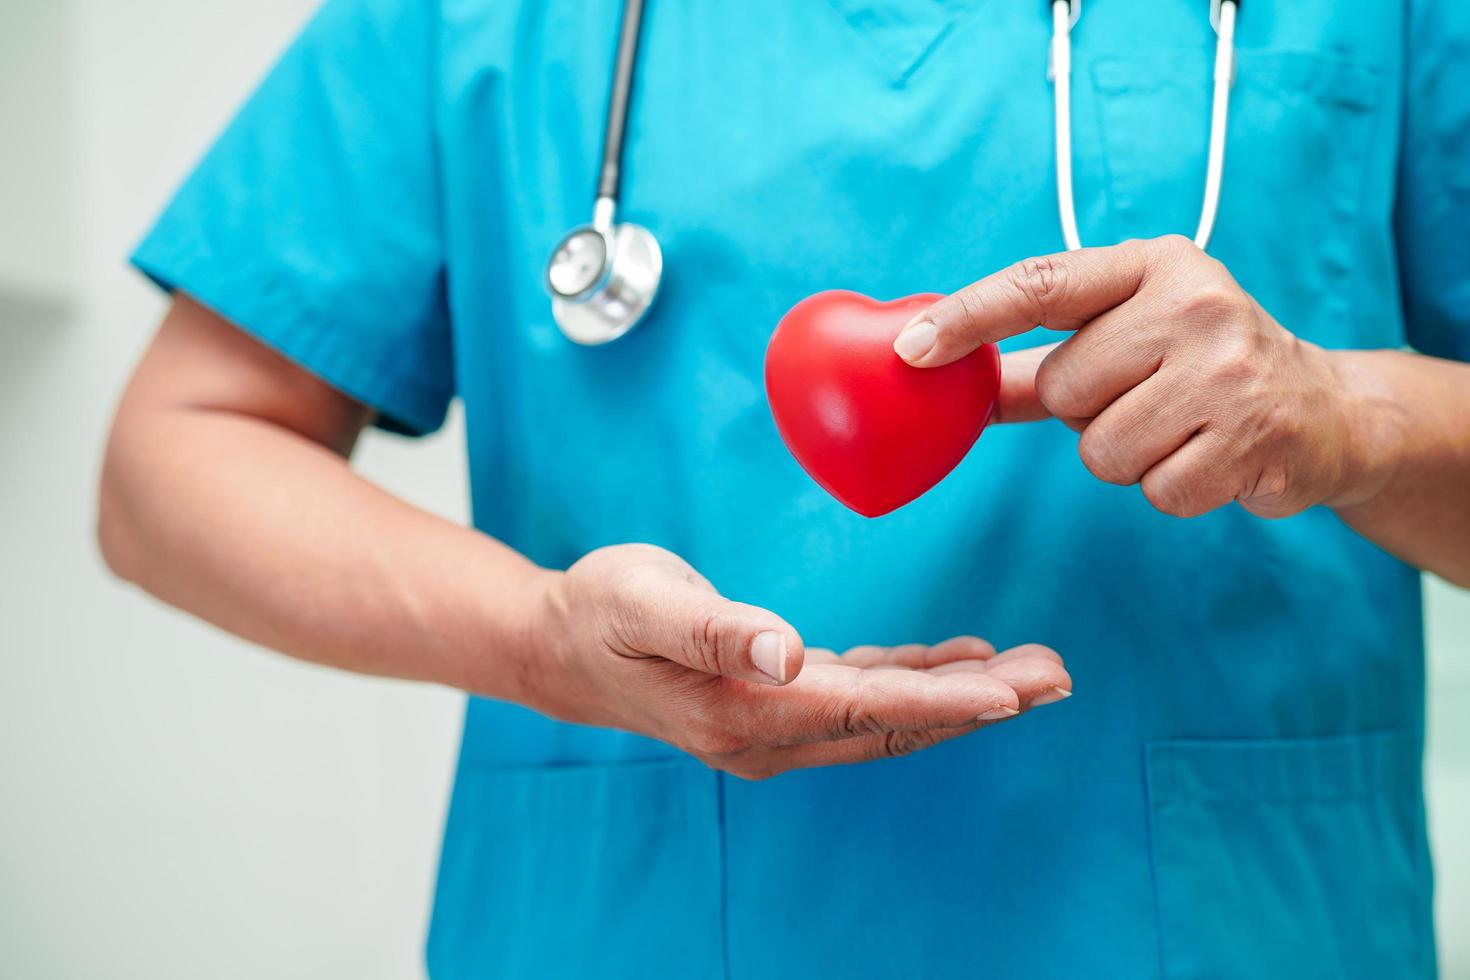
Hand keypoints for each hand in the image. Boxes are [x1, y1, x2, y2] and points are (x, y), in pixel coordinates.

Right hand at [521, 544, 1070, 779]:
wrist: (563, 644)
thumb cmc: (601, 612)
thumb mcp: (646, 604)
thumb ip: (716, 630)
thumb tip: (785, 652)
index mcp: (746, 712)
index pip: (865, 709)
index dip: (941, 700)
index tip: (1010, 693)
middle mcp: (771, 734)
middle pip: (896, 722)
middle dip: (981, 704)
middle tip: (1056, 678)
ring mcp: (778, 726)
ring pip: (891, 715)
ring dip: (963, 694)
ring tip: (1033, 672)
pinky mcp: (781, 704)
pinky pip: (867, 700)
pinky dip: (919, 681)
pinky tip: (960, 662)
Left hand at [894, 235, 1393, 517]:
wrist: (1326, 410)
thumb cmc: (1200, 369)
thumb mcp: (1127, 340)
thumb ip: (1035, 364)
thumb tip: (944, 382)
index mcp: (1152, 265)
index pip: (1040, 285)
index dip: (968, 317)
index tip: (909, 349)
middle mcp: (1195, 303)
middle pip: (1062, 389)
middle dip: (1087, 411)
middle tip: (1147, 397)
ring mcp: (1229, 368)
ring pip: (1101, 449)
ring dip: (1128, 456)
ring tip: (1180, 429)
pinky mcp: (1252, 436)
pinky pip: (1153, 491)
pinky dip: (1171, 488)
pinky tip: (1209, 458)